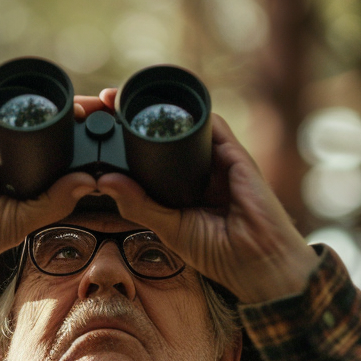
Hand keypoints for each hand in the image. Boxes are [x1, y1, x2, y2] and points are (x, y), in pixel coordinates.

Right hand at [0, 93, 115, 271]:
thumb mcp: (24, 221)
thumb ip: (55, 202)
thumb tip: (92, 181)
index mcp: (33, 182)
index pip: (67, 160)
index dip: (92, 150)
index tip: (119, 145)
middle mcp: (20, 159)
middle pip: (60, 135)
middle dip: (88, 126)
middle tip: (118, 121)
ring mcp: (3, 144)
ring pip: (44, 121)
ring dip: (73, 112)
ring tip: (103, 111)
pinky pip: (18, 114)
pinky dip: (43, 109)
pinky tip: (71, 108)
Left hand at [93, 107, 317, 302]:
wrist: (258, 261)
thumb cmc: (219, 252)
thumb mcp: (169, 228)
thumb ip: (140, 205)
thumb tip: (105, 180)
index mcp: (182, 190)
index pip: (152, 159)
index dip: (128, 142)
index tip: (102, 128)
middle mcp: (200, 171)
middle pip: (167, 137)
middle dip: (138, 118)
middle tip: (108, 104)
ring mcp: (218, 161)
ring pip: (186, 126)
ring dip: (160, 110)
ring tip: (127, 99)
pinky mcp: (235, 155)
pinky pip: (213, 125)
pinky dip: (192, 113)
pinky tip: (168, 106)